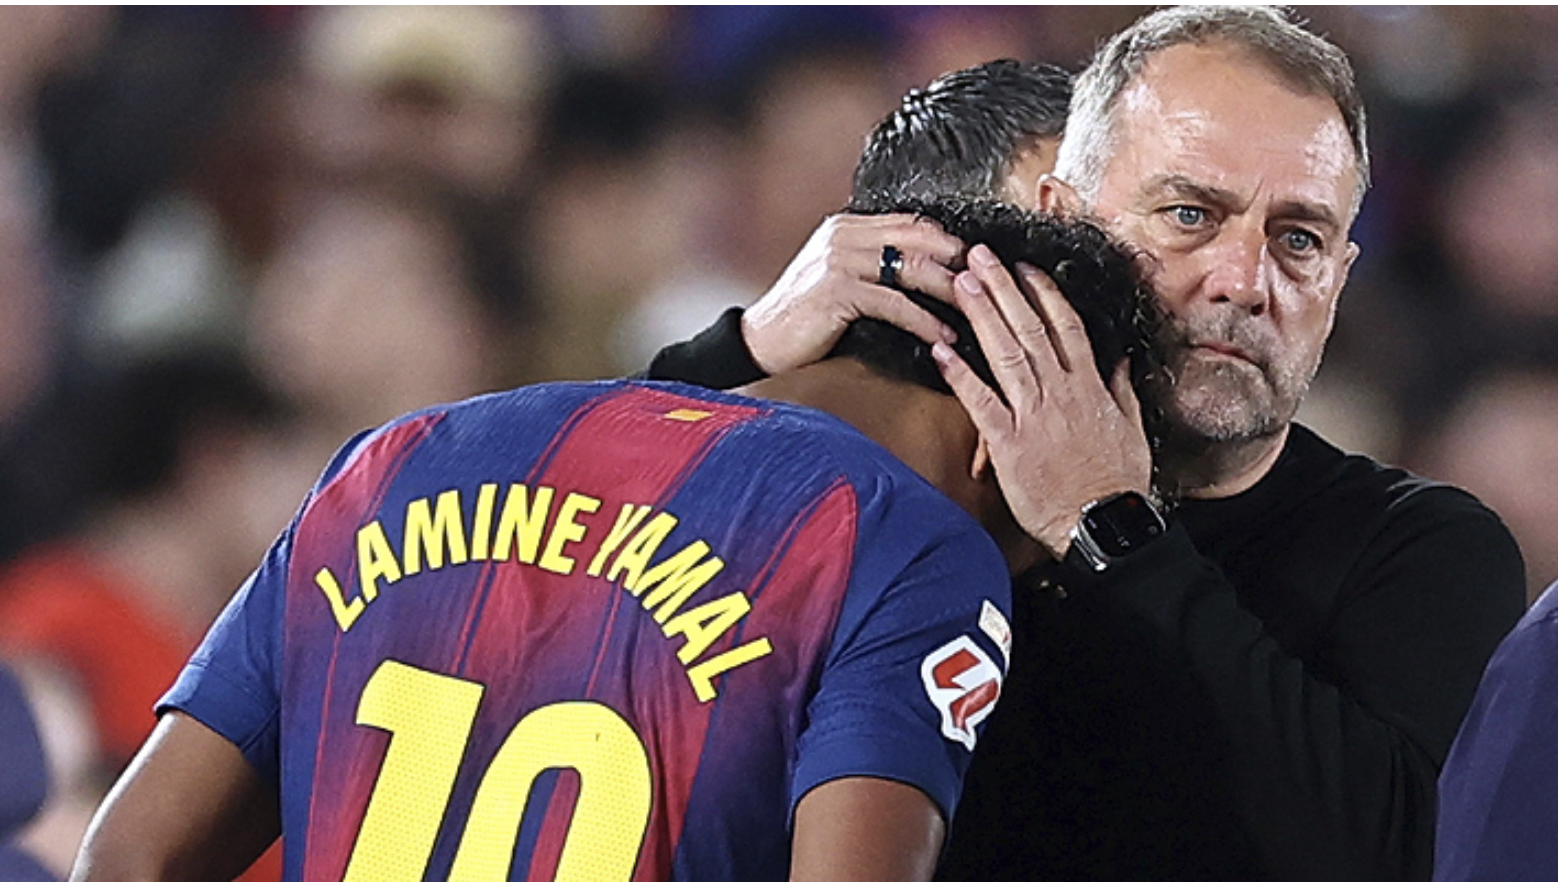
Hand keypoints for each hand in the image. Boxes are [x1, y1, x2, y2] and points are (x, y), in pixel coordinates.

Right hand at [742, 213, 965, 375]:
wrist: (760, 342)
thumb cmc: (805, 318)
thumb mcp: (840, 279)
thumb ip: (873, 264)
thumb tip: (925, 270)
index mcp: (847, 226)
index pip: (912, 223)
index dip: (949, 241)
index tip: (978, 264)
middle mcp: (843, 235)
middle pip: (919, 238)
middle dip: (959, 261)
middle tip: (990, 285)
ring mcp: (839, 260)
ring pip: (913, 269)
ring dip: (950, 291)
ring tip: (976, 313)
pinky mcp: (838, 291)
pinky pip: (895, 303)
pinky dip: (924, 321)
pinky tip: (942, 337)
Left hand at [932, 245, 1152, 557]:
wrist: (1102, 524)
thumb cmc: (1117, 484)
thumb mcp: (1132, 431)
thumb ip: (1122, 391)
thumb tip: (1121, 362)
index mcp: (1089, 387)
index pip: (1065, 326)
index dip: (1043, 293)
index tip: (1025, 268)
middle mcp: (1060, 392)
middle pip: (1029, 327)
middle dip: (1001, 287)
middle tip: (977, 255)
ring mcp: (1033, 414)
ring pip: (1005, 352)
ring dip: (980, 314)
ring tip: (959, 282)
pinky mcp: (1009, 442)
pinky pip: (981, 401)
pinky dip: (960, 374)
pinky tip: (940, 350)